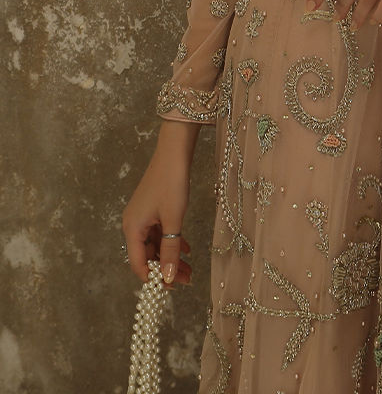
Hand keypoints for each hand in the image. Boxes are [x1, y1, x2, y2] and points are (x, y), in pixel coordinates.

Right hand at [122, 120, 199, 285]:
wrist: (173, 152)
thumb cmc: (172, 183)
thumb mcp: (174, 220)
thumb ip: (170, 249)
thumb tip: (167, 278)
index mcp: (132, 228)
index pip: (139, 264)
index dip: (154, 279)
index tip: (172, 288)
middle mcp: (133, 224)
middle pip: (147, 256)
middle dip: (166, 269)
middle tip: (187, 280)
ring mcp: (142, 217)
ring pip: (155, 245)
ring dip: (170, 257)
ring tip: (190, 269)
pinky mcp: (151, 210)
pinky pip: (159, 233)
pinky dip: (171, 242)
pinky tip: (186, 248)